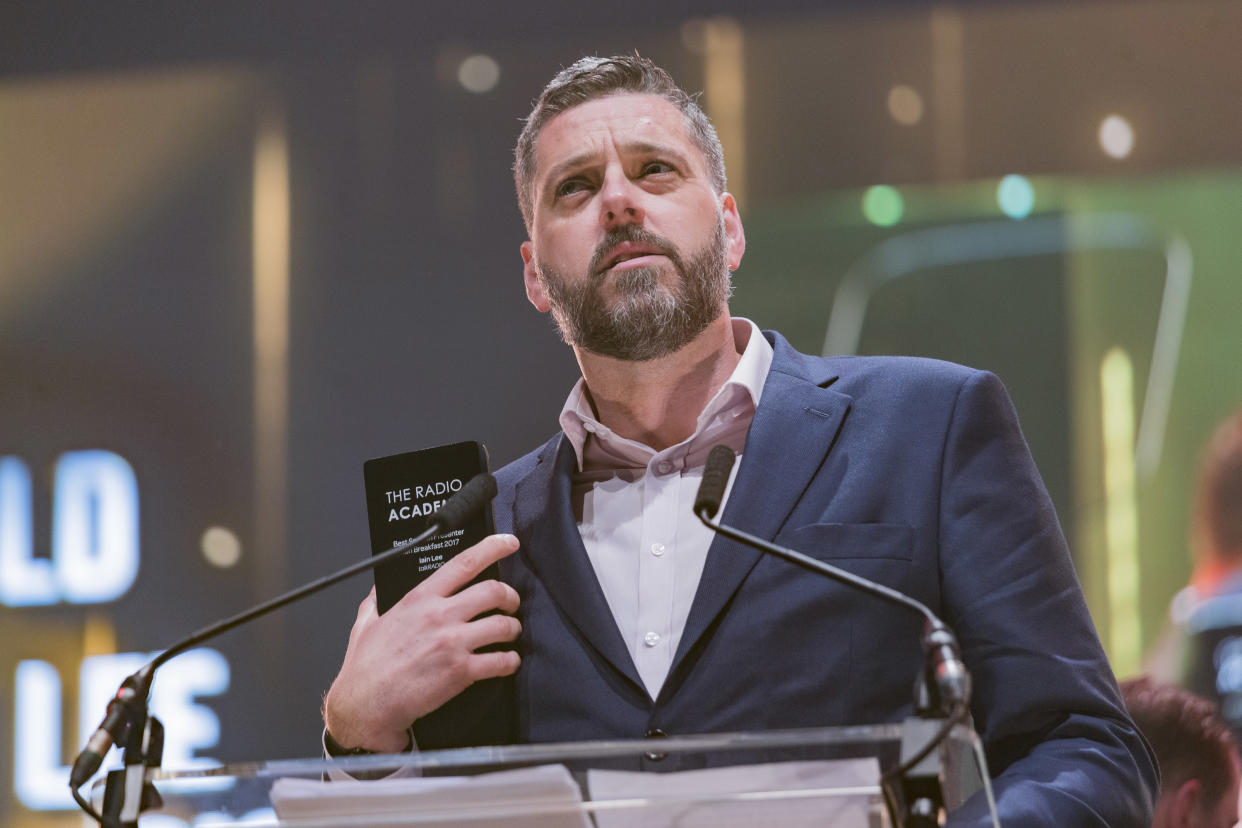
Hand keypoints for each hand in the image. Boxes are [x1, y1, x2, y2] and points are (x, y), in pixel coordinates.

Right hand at [322, 534, 521, 751]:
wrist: (366, 705)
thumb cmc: (365, 667)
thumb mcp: (366, 622)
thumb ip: (377, 600)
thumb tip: (381, 587)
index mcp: (420, 599)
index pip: (464, 563)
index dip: (492, 548)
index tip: (509, 542)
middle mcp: (440, 616)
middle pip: (494, 591)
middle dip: (510, 596)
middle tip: (511, 603)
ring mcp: (453, 643)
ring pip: (504, 625)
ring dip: (513, 628)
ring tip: (510, 634)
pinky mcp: (461, 672)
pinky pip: (501, 661)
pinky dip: (510, 661)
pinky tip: (508, 662)